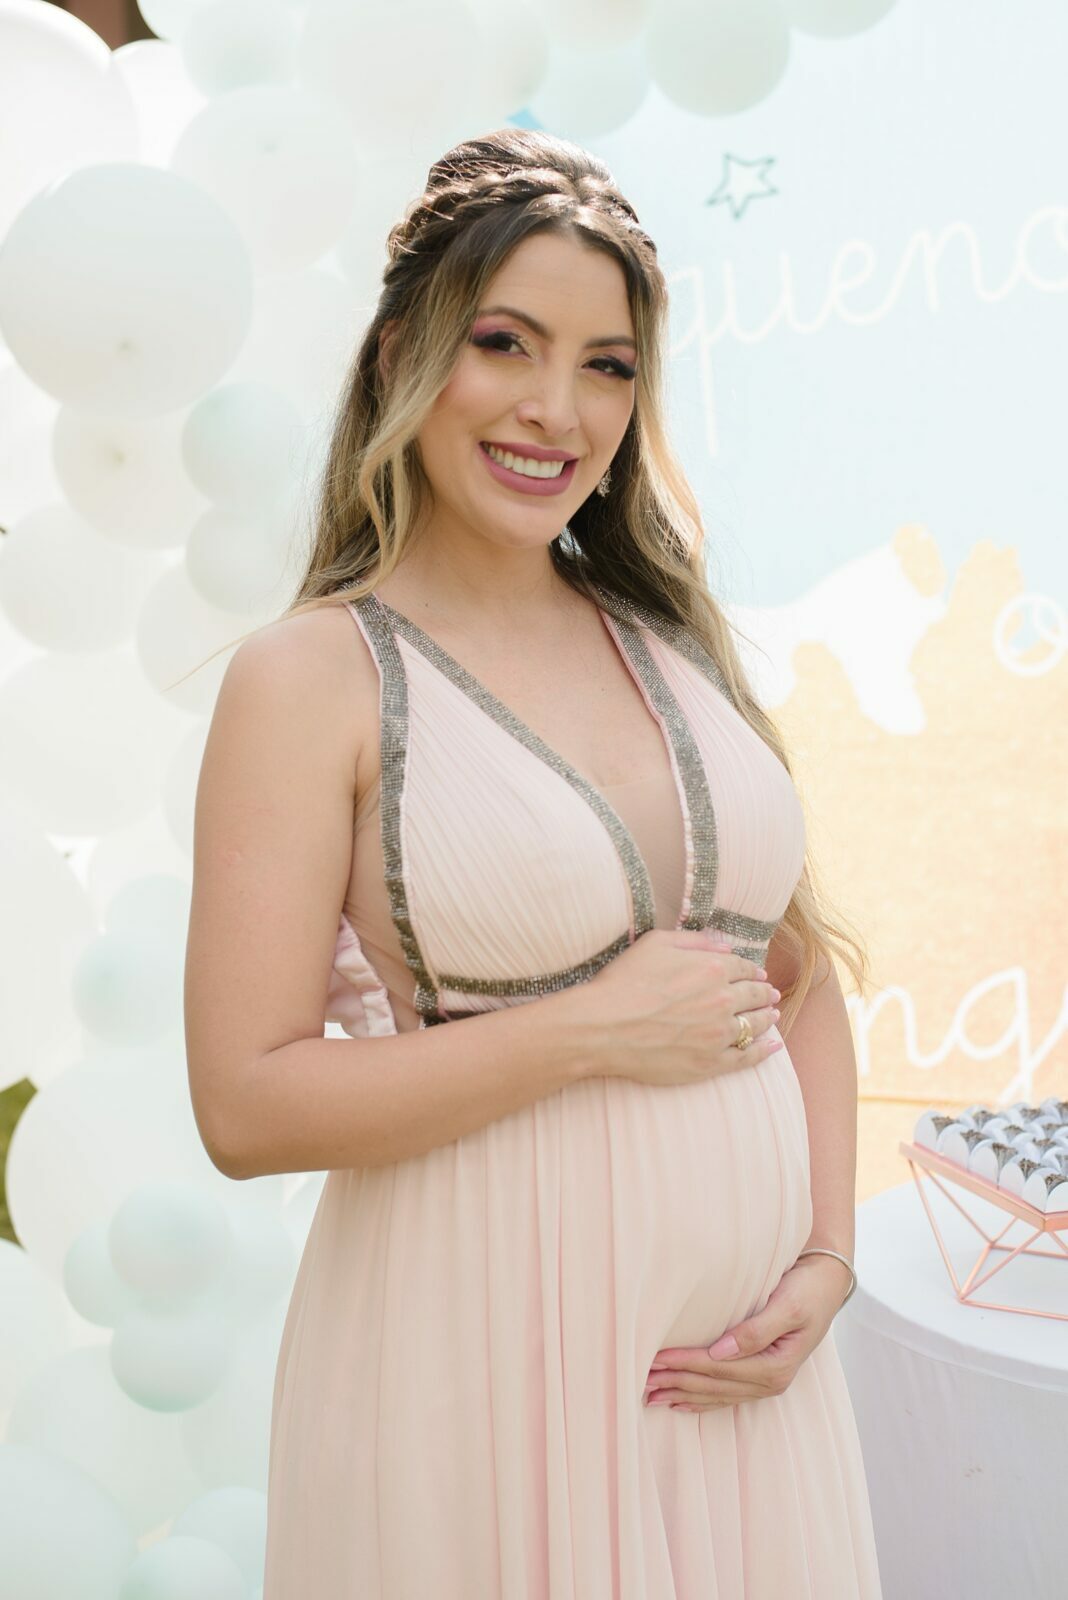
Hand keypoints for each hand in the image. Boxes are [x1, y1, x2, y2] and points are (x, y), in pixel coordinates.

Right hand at [575, 928, 782, 1088]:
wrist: (605, 1026)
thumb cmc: (624, 982)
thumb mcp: (656, 944)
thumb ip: (694, 942)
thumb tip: (724, 948)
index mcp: (711, 969)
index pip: (742, 968)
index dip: (752, 971)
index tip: (758, 975)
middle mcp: (722, 1000)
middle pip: (754, 996)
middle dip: (764, 993)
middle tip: (771, 995)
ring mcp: (719, 1034)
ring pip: (754, 1025)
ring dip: (767, 1018)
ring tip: (772, 1016)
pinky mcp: (710, 1063)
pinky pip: (747, 1057)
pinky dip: (764, 1050)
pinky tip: (773, 1046)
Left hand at [641, 1253, 853, 1412]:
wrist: (827, 1285)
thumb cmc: (808, 1290)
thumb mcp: (788, 1305)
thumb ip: (757, 1330)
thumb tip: (721, 1351)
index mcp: (776, 1366)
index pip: (719, 1368)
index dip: (686, 1364)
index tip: (656, 1359)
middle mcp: (771, 1382)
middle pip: (714, 1386)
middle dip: (676, 1382)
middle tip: (640, 1381)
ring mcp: (767, 1384)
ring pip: (716, 1395)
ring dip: (682, 1394)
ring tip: (649, 1395)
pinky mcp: (762, 1377)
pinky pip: (725, 1395)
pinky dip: (699, 1400)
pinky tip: (678, 1402)